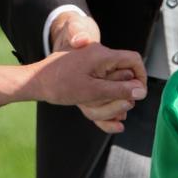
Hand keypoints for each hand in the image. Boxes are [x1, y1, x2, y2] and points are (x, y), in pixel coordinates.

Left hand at [49, 11, 146, 132]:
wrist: (36, 82)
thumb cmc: (61, 85)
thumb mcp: (93, 91)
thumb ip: (120, 90)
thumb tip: (142, 90)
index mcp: (102, 55)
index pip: (133, 60)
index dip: (140, 77)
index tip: (138, 95)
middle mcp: (99, 56)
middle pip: (123, 75)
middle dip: (122, 96)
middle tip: (119, 112)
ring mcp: (92, 64)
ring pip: (111, 84)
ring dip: (111, 102)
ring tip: (111, 120)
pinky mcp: (86, 72)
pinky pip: (100, 87)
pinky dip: (103, 102)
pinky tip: (109, 123)